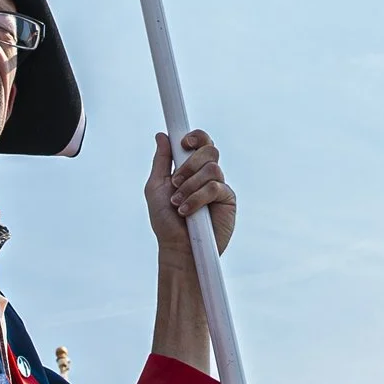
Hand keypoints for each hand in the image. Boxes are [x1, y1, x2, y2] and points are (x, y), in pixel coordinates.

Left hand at [147, 130, 235, 256]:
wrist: (177, 248)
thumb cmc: (165, 221)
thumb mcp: (156, 187)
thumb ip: (162, 161)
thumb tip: (162, 136)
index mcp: (191, 168)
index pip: (201, 143)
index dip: (196, 137)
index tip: (183, 143)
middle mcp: (207, 175)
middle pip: (210, 150)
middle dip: (189, 164)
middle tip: (175, 181)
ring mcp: (219, 186)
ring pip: (212, 168)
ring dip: (190, 185)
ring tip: (178, 203)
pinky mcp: (228, 200)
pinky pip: (214, 188)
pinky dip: (196, 198)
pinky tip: (186, 211)